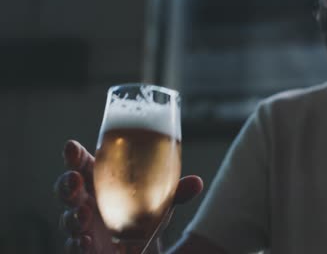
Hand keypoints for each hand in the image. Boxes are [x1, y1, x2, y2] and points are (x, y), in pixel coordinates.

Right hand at [55, 140, 203, 252]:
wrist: (142, 247)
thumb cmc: (144, 213)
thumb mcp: (162, 200)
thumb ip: (177, 191)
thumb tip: (196, 183)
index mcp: (101, 180)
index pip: (83, 163)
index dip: (74, 155)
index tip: (72, 148)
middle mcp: (87, 200)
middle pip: (68, 189)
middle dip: (66, 183)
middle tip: (74, 180)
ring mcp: (83, 224)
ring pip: (67, 218)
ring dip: (73, 216)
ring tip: (84, 214)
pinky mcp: (85, 247)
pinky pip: (74, 246)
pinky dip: (77, 243)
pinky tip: (84, 241)